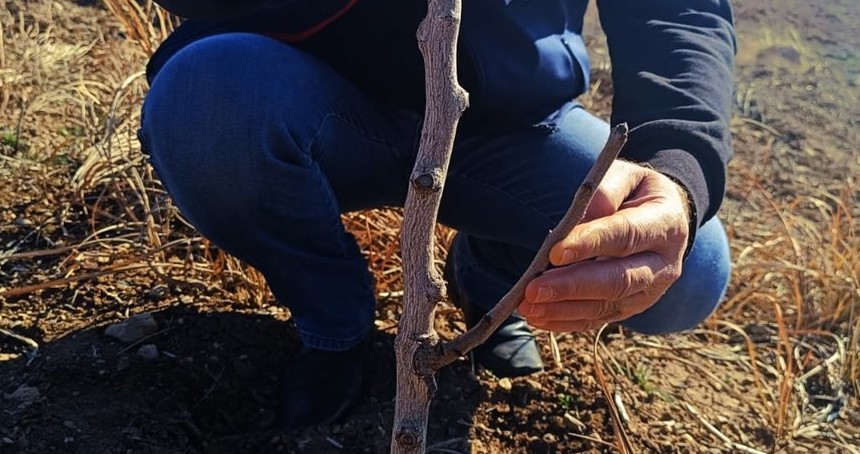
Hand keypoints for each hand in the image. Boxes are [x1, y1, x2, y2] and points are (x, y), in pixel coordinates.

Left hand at [517, 160, 690, 331]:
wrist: (665, 221)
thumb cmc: (636, 194)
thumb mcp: (627, 177)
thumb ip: (605, 192)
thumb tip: (580, 221)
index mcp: (665, 224)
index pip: (626, 235)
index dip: (590, 244)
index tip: (555, 253)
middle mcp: (664, 264)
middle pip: (618, 280)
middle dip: (573, 286)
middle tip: (534, 289)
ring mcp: (650, 291)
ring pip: (607, 306)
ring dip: (564, 309)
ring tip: (529, 307)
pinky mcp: (632, 307)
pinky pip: (600, 319)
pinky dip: (568, 322)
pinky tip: (540, 318)